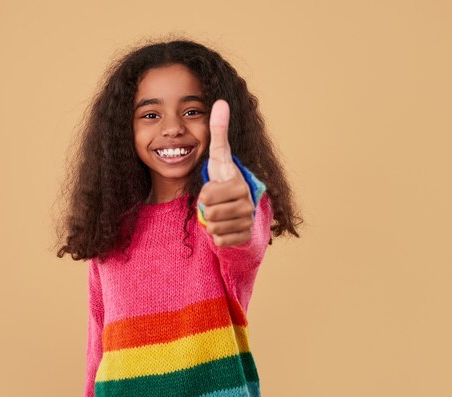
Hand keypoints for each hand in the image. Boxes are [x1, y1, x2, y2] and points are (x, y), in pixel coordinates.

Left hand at [198, 100, 254, 246]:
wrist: (240, 207)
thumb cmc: (225, 179)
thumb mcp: (219, 157)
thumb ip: (219, 131)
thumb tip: (221, 101)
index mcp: (239, 184)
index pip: (207, 196)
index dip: (204, 195)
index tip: (212, 190)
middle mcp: (247, 203)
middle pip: (209, 214)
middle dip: (206, 210)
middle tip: (215, 204)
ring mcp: (247, 222)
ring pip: (213, 229)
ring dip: (211, 223)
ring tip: (220, 213)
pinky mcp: (245, 237)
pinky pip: (219, 241)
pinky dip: (217, 236)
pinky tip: (225, 226)